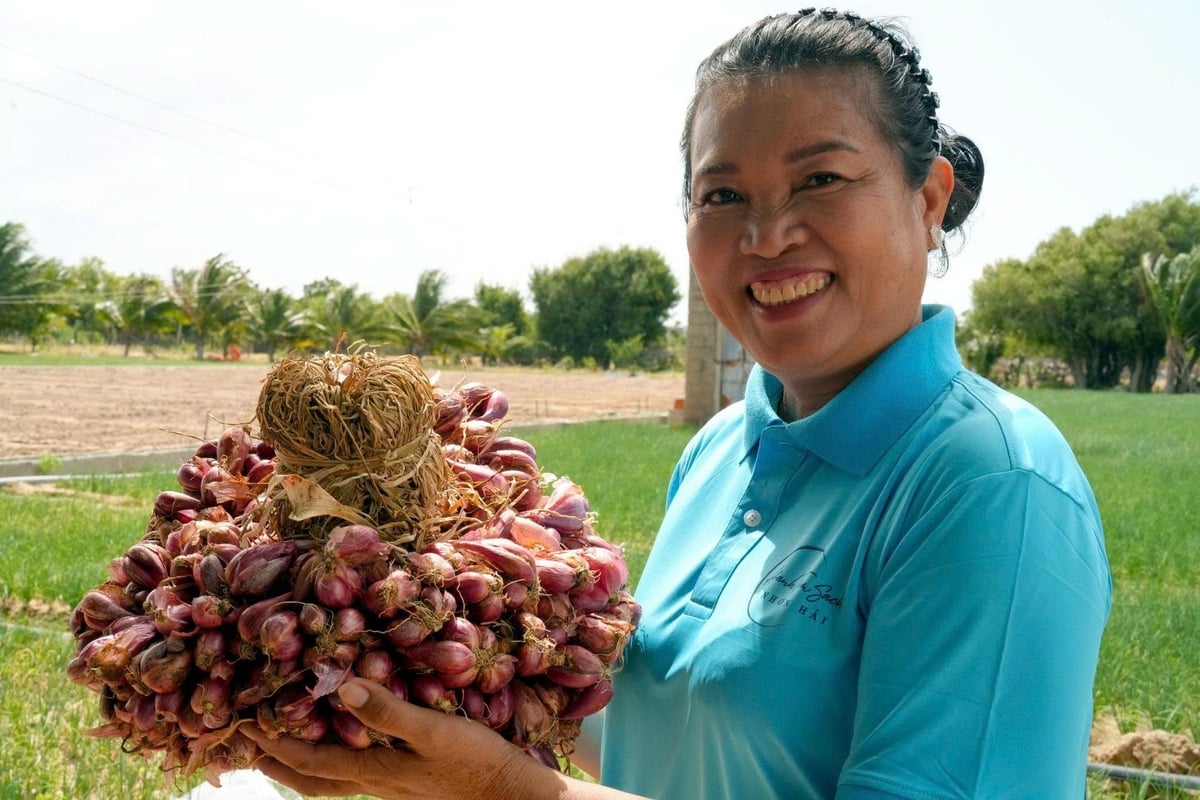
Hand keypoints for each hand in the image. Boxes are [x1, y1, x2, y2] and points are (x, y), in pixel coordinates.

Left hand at [241, 678, 543, 799]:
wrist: (509, 795)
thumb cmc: (475, 762)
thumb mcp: (433, 731)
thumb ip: (388, 711)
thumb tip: (342, 687)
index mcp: (373, 771)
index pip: (309, 761)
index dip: (274, 743)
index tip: (246, 723)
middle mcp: (374, 783)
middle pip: (311, 779)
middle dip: (277, 761)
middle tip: (249, 742)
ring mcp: (391, 786)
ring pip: (332, 779)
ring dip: (303, 763)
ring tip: (284, 745)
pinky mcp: (407, 783)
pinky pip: (355, 772)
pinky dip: (335, 759)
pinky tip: (347, 743)